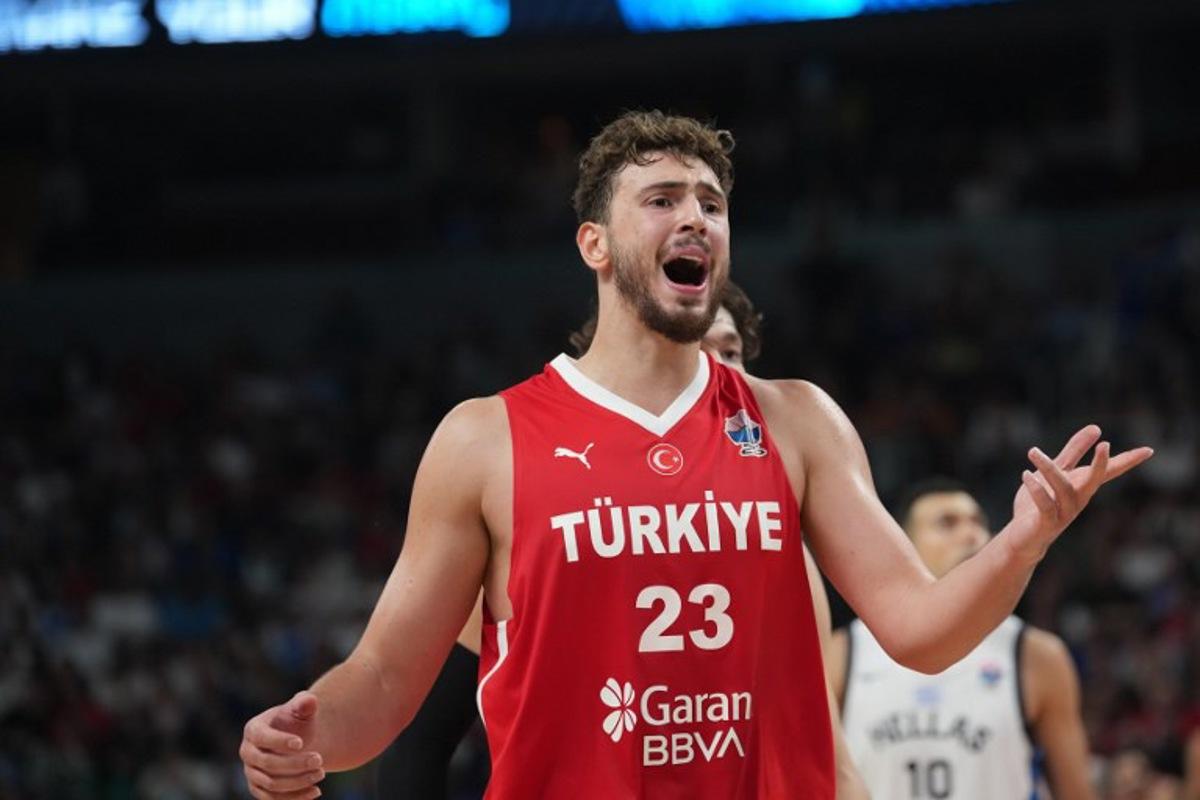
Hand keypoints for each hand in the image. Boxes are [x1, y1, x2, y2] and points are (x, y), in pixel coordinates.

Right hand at [240, 691, 326, 799]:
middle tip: (319, 759)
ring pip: (271, 784)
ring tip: (321, 773)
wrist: (299, 741)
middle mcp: (247, 753)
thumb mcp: (301, 709)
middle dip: (295, 764)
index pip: (261, 737)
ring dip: (297, 782)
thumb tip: (309, 700)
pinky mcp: (260, 790)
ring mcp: (252, 773)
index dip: (279, 741)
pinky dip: (295, 798)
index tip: (301, 742)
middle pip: (267, 763)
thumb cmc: (297, 721)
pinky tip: (315, 791)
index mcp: (253, 729)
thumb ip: (304, 703)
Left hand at [1007, 425, 1152, 563]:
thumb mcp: (1057, 471)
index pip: (1109, 471)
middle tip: (1105, 445)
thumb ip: (1075, 450)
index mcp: (1082, 486)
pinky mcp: (1047, 523)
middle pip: (1094, 481)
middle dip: (1101, 465)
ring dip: (1049, 469)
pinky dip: (1037, 490)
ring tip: (1033, 451)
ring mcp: (1064, 513)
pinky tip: (1026, 475)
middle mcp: (1078, 499)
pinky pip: (1046, 505)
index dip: (1128, 461)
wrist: (1023, 538)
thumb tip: (1096, 428)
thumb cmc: (1039, 503)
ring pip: (1063, 489)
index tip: (1149, 450)